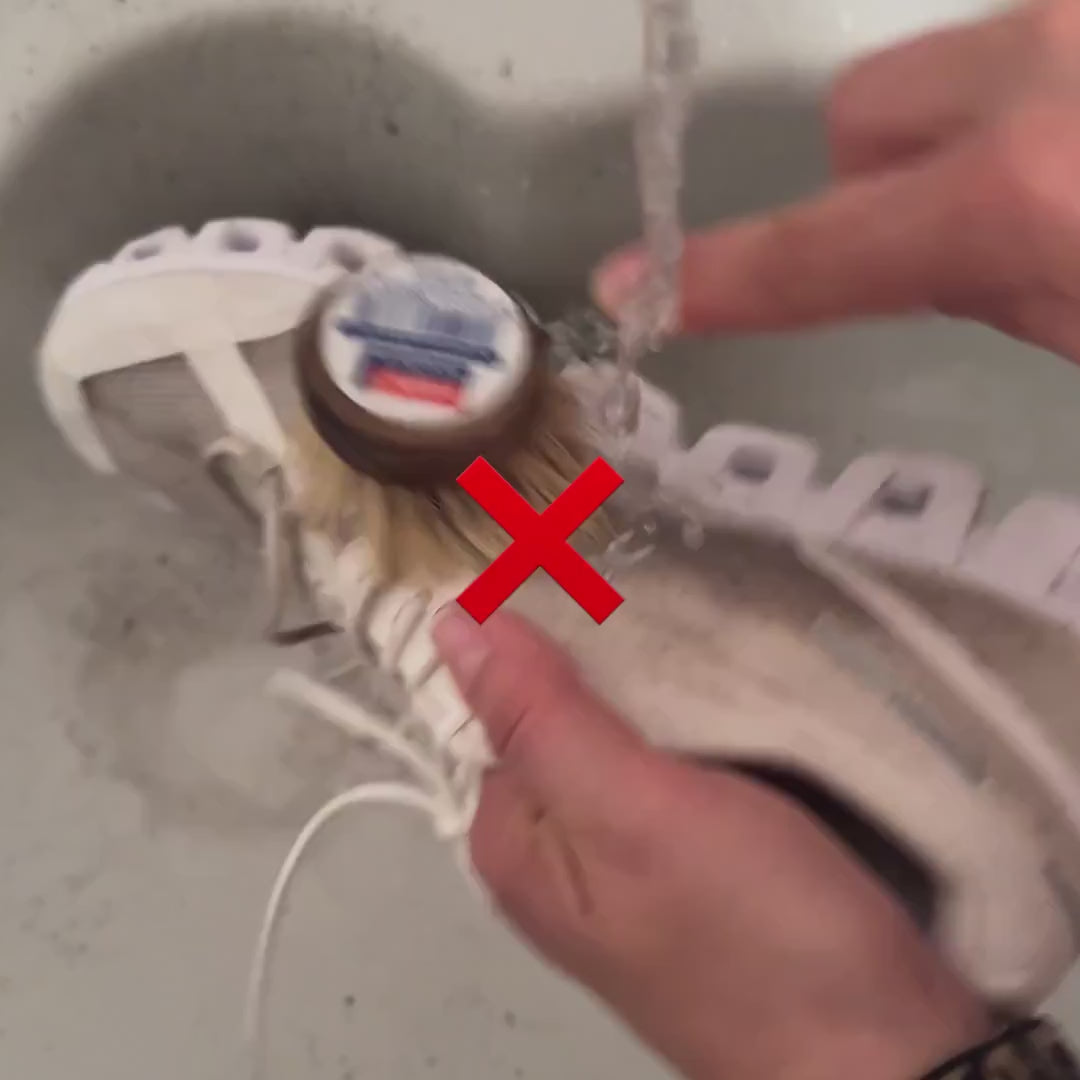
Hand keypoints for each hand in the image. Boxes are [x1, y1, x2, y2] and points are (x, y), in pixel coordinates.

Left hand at [434, 609, 990, 1079]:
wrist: (887, 1057)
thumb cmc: (748, 926)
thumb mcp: (631, 809)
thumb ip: (538, 717)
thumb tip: (449, 620)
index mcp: (516, 842)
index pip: (493, 702)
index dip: (531, 628)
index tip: (580, 551)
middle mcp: (558, 854)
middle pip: (558, 716)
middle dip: (600, 648)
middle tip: (655, 567)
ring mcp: (631, 862)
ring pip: (624, 732)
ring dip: (656, 676)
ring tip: (699, 603)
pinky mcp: (701, 862)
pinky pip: (678, 761)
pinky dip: (697, 714)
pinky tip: (731, 673)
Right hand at [594, 0, 1079, 362]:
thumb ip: (994, 291)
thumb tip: (945, 266)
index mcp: (1020, 189)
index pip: (818, 251)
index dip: (720, 279)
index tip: (630, 291)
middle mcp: (1040, 61)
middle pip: (861, 111)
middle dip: (882, 176)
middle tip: (962, 238)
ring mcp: (1073, 10)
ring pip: (951, 63)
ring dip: (970, 126)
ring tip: (1066, 184)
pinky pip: (1027, 38)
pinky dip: (1039, 91)